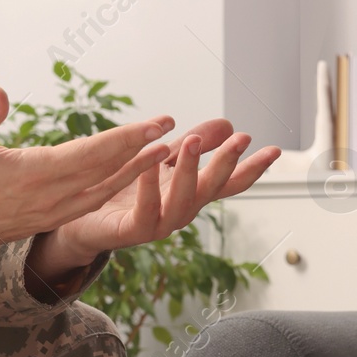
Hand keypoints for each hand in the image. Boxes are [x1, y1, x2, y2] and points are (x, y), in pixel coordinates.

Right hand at [0, 86, 173, 268]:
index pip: (91, 153)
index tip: (155, 123)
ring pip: (103, 190)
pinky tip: (129, 176)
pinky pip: (91, 202)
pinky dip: (115, 187)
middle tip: (171, 127)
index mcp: (32, 175)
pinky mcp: (48, 220)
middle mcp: (48, 198)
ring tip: (163, 151)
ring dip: (135, 171)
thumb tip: (0, 91)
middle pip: (106, 171)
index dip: (127, 138)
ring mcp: (51, 213)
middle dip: (141, 149)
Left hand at [31, 118, 281, 272]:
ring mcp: (157, 225)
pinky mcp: (130, 231)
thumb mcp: (163, 159)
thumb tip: (228, 125)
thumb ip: (195, 144)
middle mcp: (179, 211)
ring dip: (188, 172)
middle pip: (210, 190)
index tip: (274, 150)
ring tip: (190, 142)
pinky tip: (150, 164)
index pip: (227, 182)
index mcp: (189, 193)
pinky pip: (144, 210)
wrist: (81, 222)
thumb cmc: (125, 189)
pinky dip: (149, 186)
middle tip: (241, 139)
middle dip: (226, 165)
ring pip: (181, 202)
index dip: (252, 168)